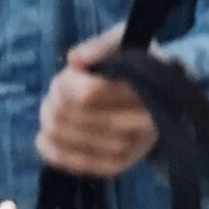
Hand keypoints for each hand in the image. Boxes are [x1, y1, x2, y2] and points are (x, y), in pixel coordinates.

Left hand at [36, 24, 159, 177]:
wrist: (163, 99)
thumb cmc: (138, 64)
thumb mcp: (125, 41)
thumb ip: (101, 45)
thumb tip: (75, 59)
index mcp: (143, 89)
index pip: (88, 93)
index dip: (68, 82)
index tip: (71, 71)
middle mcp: (139, 125)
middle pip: (71, 114)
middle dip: (56, 97)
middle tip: (61, 86)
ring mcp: (128, 150)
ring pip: (64, 136)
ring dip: (50, 118)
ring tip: (58, 106)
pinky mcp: (116, 167)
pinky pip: (70, 162)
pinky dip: (51, 148)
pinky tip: (44, 137)